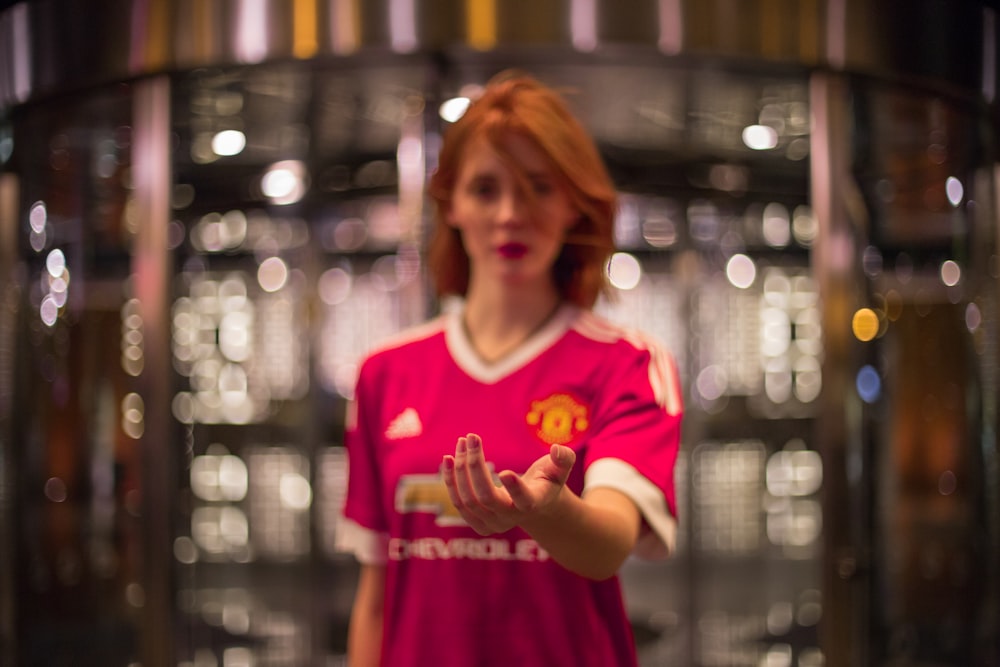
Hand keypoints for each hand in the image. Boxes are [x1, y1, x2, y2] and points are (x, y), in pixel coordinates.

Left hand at [440, 433, 575, 534]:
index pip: (525, 501)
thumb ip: (563, 459)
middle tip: (471, 437)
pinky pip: (459, 503)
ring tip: (461, 443)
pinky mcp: (477, 523)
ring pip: (469, 500)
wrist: (535, 506)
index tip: (505, 471)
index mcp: (533, 503)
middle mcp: (511, 519)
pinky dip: (451, 481)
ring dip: (460, 469)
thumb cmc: (547, 481)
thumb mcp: (560, 469)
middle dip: (475, 465)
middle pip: (487, 497)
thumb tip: (557, 449)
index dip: (515, 488)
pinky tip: (449, 459)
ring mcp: (492, 524)